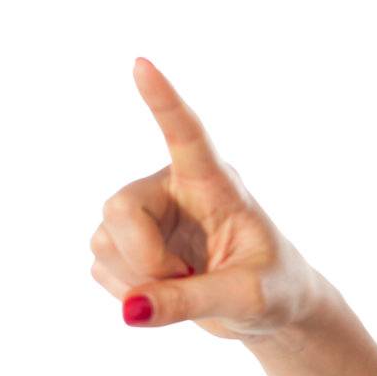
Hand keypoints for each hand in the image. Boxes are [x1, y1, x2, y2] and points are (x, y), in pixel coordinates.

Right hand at [89, 58, 332, 336]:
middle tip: (184, 282)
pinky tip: (164, 294)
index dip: (164, 101)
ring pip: (104, 239)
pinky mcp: (127, 244)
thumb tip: (131, 310)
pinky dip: (130, 293)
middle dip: (144, 257)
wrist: (270, 311)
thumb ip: (191, 300)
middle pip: (120, 207)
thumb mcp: (247, 298)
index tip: (142, 64)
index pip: (187, 135)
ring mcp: (146, 216)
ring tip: (188, 285)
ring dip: (138, 278)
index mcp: (216, 184)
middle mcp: (173, 189)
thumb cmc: (276, 290)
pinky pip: (100, 267)